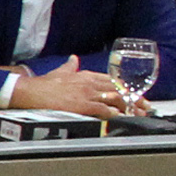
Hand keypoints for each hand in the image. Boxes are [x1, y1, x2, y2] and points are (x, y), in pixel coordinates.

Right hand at [11, 63, 136, 115]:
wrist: (30, 92)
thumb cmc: (43, 85)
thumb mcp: (60, 72)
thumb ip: (70, 66)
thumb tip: (73, 58)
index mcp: (86, 75)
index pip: (113, 80)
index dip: (127, 89)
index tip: (136, 95)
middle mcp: (90, 83)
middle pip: (119, 89)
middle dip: (135, 98)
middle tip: (146, 106)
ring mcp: (87, 93)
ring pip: (115, 99)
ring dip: (129, 107)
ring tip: (138, 114)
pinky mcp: (82, 104)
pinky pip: (103, 108)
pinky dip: (114, 113)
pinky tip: (121, 117)